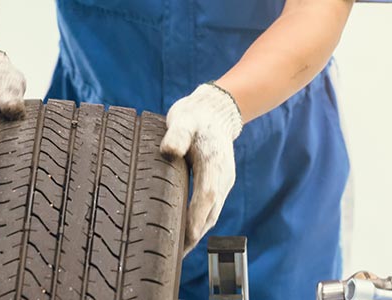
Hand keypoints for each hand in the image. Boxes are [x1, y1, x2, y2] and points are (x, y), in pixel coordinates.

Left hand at [160, 83, 243, 253]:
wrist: (214, 112)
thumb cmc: (195, 116)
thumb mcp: (184, 119)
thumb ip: (177, 134)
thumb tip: (169, 150)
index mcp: (214, 163)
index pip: (207, 195)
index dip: (196, 217)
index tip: (185, 237)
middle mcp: (222, 178)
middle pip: (210, 213)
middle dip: (193, 236)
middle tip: (173, 257)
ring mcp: (222, 183)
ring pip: (211, 215)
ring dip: (196, 234)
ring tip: (176, 254)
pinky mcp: (217, 185)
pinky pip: (209, 210)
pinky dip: (198, 225)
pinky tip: (183, 235)